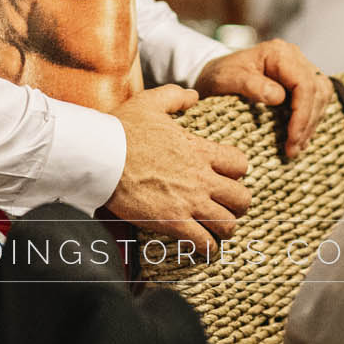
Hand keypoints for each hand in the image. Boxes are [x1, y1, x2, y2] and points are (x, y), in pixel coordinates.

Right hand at [105, 84, 250, 251]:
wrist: (101, 156)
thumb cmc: (123, 129)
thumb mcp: (150, 102)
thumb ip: (175, 96)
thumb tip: (194, 96)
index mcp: (199, 150)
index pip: (240, 164)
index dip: (237, 171)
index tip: (225, 175)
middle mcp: (201, 178)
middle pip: (241, 199)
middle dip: (237, 204)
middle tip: (225, 206)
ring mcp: (189, 202)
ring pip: (228, 225)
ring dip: (224, 228)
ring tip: (214, 228)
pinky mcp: (172, 222)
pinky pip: (204, 244)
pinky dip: (206, 248)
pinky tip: (200, 245)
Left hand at [194, 39, 332, 158]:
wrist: (215, 75)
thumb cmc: (220, 75)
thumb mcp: (227, 79)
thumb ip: (250, 85)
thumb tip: (278, 97)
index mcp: (279, 53)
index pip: (304, 84)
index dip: (302, 114)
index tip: (292, 138)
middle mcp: (294, 57)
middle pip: (317, 91)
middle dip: (307, 123)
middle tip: (292, 150)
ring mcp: (299, 68)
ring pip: (321, 96)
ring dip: (311, 124)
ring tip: (296, 148)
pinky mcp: (299, 81)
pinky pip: (316, 100)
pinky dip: (310, 120)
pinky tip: (299, 138)